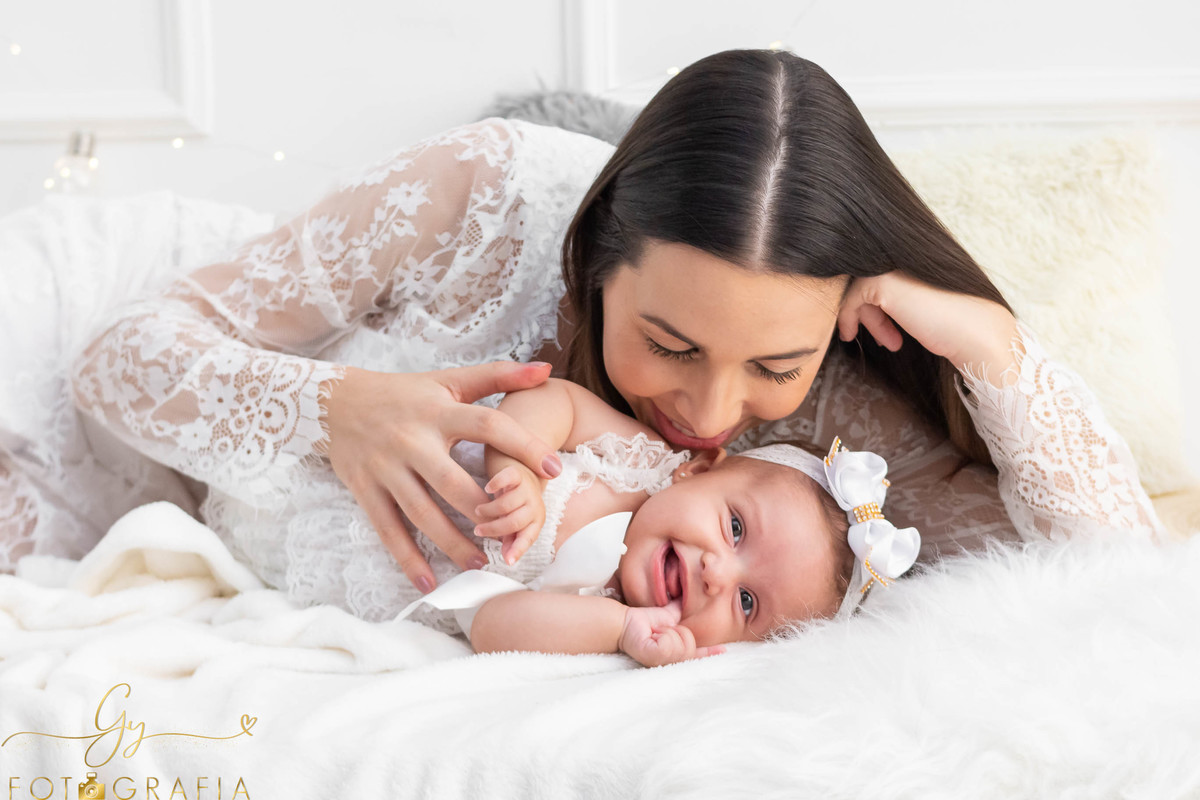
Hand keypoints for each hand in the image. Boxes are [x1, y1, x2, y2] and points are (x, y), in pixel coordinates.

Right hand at [322, 361, 560, 592]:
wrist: (333, 402)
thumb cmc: (403, 393)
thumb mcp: (448, 379)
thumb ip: (498, 375)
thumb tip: (547, 369)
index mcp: (439, 411)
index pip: (488, 425)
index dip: (523, 446)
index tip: (554, 470)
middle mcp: (412, 440)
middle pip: (454, 482)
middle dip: (486, 511)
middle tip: (515, 536)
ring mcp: (386, 468)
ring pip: (423, 514)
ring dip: (453, 544)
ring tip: (482, 564)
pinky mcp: (365, 490)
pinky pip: (388, 530)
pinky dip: (408, 560)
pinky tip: (429, 583)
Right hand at [474, 463, 546, 564]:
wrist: (523, 470)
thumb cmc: (516, 501)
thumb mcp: (515, 520)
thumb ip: (511, 538)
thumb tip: (507, 559)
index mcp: (536, 521)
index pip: (528, 538)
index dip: (518, 549)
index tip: (507, 561)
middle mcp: (535, 505)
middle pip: (515, 522)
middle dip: (493, 529)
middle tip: (478, 530)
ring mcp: (527, 488)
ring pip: (507, 505)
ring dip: (489, 510)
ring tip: (479, 511)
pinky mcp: (517, 473)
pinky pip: (507, 479)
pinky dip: (495, 484)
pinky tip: (487, 488)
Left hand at [618, 601, 724, 666]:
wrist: (627, 622)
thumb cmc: (646, 621)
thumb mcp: (670, 615)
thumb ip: (682, 610)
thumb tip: (695, 594)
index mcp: (677, 653)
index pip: (698, 654)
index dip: (711, 653)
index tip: (724, 650)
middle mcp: (672, 662)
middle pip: (691, 645)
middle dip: (678, 630)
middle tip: (661, 629)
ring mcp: (663, 663)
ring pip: (683, 644)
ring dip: (668, 631)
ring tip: (655, 632)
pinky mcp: (654, 658)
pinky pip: (670, 644)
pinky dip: (663, 633)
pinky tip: (652, 635)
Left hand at [837, 272, 1018, 377]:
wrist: (978, 335)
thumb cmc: (959, 325)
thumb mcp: (927, 303)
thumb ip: (908, 293)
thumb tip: (876, 300)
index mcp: (919, 257)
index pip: (884, 271)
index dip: (880, 302)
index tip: (886, 331)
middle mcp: (906, 255)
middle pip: (871, 279)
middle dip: (874, 313)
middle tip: (888, 342)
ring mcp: (894, 266)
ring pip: (861, 287)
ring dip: (868, 319)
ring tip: (889, 344)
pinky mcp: (883, 283)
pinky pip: (852, 296)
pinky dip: (848, 316)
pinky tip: (853, 335)